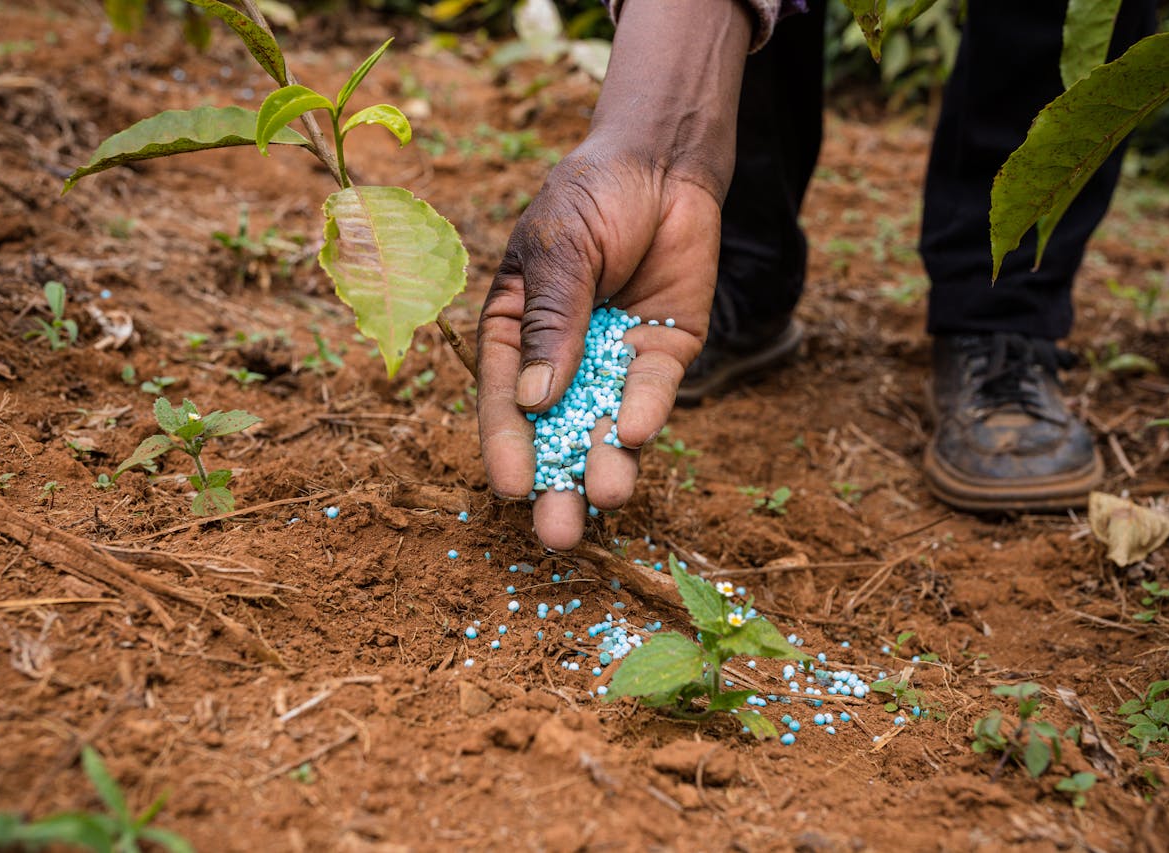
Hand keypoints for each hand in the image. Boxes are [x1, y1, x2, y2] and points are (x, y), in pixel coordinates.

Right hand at [477, 142, 720, 549]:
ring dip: (605, 463)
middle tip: (558, 534)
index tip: (511, 487)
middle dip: (558, 480)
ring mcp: (614, 359)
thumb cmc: (592, 196)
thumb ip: (551, 322)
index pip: (505, 397)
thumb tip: (535, 400)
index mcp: (517, 332)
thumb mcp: (559, 251)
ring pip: (606, 423)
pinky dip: (645, 412)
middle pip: (557, 429)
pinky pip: (653, 390)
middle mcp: (564, 357)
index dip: (507, 444)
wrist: (663, 162)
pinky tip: (635, 433)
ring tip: (606, 499)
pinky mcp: (663, 353)